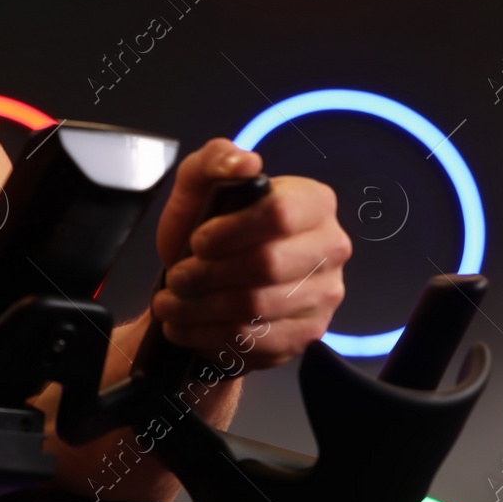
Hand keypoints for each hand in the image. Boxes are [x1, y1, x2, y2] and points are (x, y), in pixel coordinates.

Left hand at [150, 138, 350, 371]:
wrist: (206, 283)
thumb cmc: (207, 229)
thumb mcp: (198, 185)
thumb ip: (215, 159)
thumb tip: (245, 162)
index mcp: (313, 202)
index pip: (279, 214)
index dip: (230, 231)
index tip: (198, 241)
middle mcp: (330, 248)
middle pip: (267, 266)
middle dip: (207, 274)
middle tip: (177, 277)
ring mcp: (324, 295)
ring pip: (257, 308)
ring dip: (201, 307)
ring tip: (172, 302)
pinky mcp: (307, 334)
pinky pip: (257, 341)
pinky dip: (209, 335)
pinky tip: (187, 324)